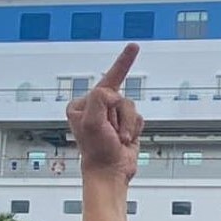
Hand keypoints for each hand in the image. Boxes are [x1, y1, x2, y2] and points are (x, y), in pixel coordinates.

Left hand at [67, 45, 143, 180]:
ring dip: (128, 124)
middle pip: (120, 96)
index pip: (105, 84)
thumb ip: (99, 99)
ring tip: (119, 139)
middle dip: (121, 115)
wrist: (110, 173)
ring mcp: (110, 116)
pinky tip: (125, 140)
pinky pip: (138, 117)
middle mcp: (95, 108)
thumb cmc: (97, 151)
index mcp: (81, 105)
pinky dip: (134, 128)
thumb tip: (112, 93)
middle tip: (113, 133)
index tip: (134, 47)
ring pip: (131, 106)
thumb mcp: (92, 122)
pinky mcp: (124, 124)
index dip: (122, 65)